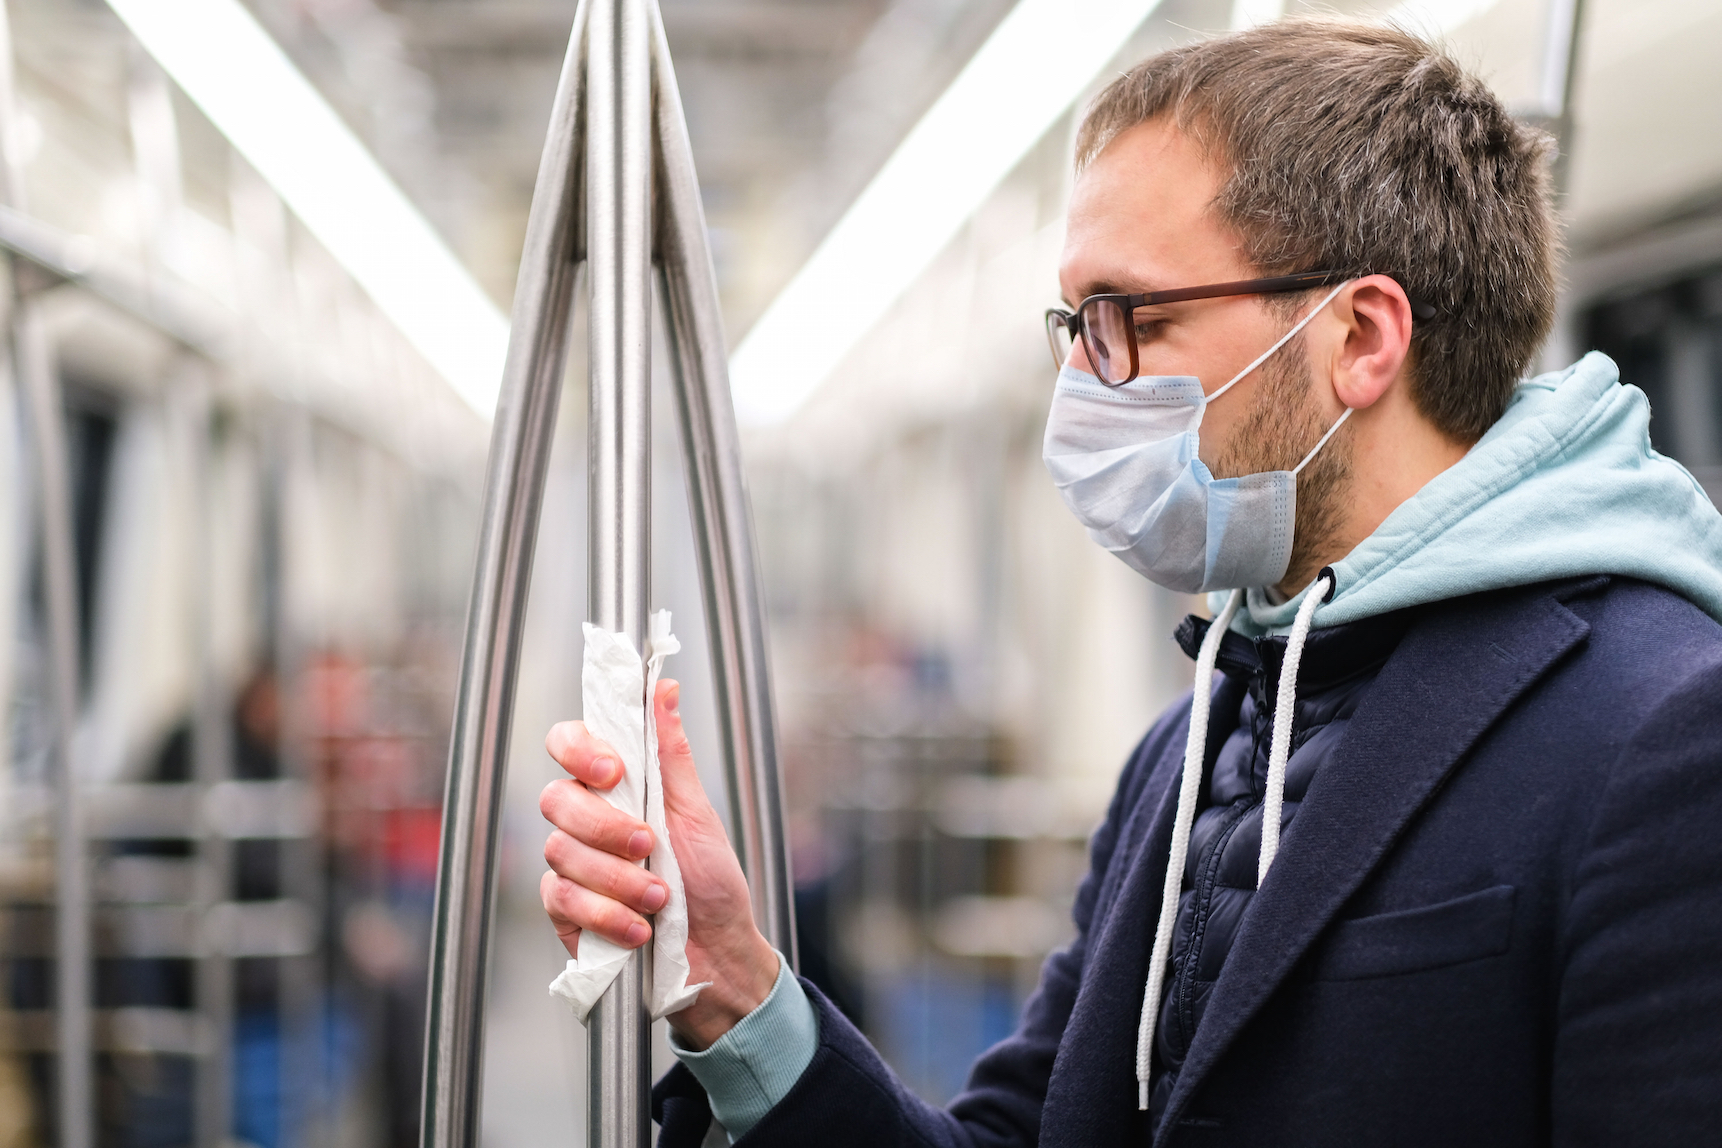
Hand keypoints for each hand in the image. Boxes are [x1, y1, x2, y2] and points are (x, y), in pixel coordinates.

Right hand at [540, 679, 779, 1048]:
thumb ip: (671, 752)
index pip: (567, 744)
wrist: (716, 953)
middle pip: (556, 799)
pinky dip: (607, 914)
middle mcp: (585, 821)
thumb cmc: (711, 881)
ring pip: (561, 854)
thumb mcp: (697, 812)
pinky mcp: (564, 911)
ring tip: (661, 897)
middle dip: (607, 828)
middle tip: (650, 847)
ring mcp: (570, 866)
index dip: (579, 750)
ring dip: (619, 880)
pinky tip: (639, 928)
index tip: (613, 770)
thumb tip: (664, 686)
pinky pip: (562, 900)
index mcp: (616, 787)